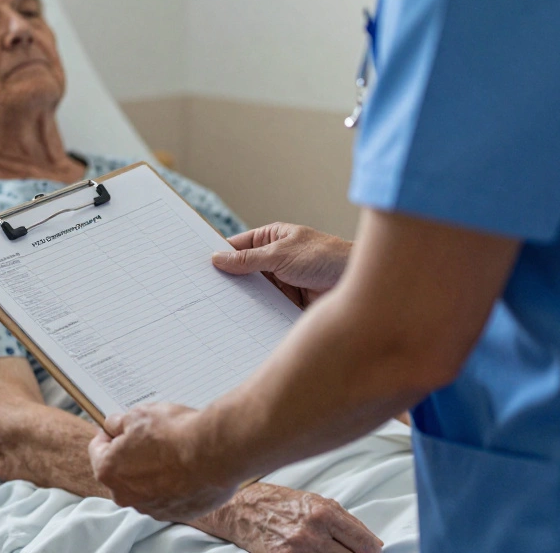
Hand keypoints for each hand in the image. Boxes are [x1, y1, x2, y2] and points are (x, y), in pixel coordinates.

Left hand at [89, 403, 237, 521]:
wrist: (215, 451)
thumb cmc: (175, 432)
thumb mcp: (139, 414)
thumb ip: (120, 423)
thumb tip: (116, 426)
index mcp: (109, 471)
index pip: (97, 449)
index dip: (108, 433)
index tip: (118, 427)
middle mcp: (127, 496)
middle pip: (121, 471)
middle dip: (131, 454)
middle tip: (149, 436)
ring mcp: (153, 508)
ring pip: (146, 485)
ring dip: (154, 470)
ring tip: (173, 449)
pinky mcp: (178, 513)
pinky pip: (169, 496)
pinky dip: (174, 482)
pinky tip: (187, 465)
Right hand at [204, 482, 383, 552]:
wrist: (242, 510)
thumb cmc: (280, 503)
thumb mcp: (315, 501)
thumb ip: (347, 521)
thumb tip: (373, 543)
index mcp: (324, 513)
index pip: (365, 544)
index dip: (373, 552)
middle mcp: (313, 533)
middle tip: (349, 552)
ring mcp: (298, 551)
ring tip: (327, 551)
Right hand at [212, 223, 351, 306]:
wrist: (358, 283)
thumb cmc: (326, 257)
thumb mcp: (280, 255)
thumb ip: (247, 259)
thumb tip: (218, 258)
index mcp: (273, 238)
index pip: (239, 246)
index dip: (221, 255)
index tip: (201, 267)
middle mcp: (276, 259)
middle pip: (244, 271)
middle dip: (230, 280)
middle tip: (206, 291)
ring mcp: (283, 281)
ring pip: (255, 291)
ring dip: (244, 299)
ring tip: (219, 308)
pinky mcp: (290, 302)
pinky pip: (267, 307)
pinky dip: (257, 313)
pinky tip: (242, 320)